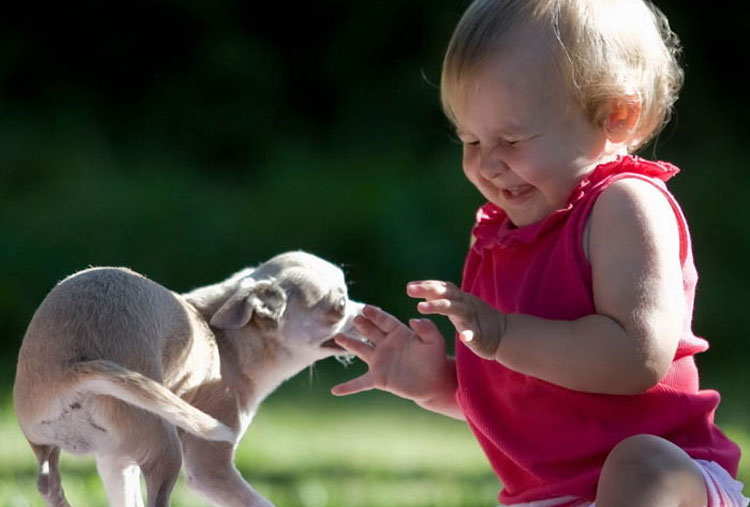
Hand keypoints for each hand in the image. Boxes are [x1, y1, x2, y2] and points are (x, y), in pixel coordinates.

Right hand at [331, 305, 452, 405]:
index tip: (366, 308)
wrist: (433, 382)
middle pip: (370, 331)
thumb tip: (413, 320)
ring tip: (337, 337)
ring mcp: (380, 361)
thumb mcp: (434, 341)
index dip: (375, 315)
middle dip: (362, 324)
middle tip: (355, 318)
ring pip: (360, 349)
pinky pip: (360, 383)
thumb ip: (427, 328)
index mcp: (399, 333)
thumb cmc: (435, 359)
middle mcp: (386, 344)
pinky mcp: (378, 378)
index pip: (384, 320)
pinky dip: (348, 387)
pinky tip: (335, 390)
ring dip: (349, 343)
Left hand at [407, 280, 505, 359]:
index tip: (409, 286)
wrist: (503, 333)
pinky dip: (468, 334)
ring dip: (438, 306)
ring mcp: (472, 319)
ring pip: (455, 309)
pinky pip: (473, 334)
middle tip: (409, 290)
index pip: (442, 287)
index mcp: (458, 298)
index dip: (426, 285)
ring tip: (420, 307)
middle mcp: (464, 304)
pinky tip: (462, 337)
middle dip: (427, 290)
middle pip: (445, 293)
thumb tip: (420, 290)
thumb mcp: (456, 305)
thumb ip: (440, 298)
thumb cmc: (474, 318)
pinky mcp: (480, 335)